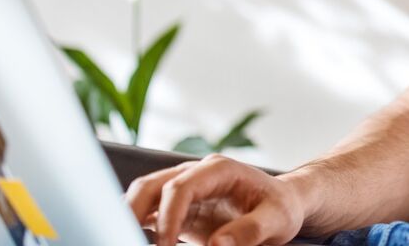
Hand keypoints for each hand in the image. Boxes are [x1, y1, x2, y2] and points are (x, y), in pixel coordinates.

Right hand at [126, 154, 305, 245]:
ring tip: (125, 240)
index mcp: (219, 170)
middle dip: (133, 211)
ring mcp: (185, 190)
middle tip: (127, 240)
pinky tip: (134, 240)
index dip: (168, 217)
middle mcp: (196, 175)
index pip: (180, 187)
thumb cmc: (281, 208)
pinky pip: (150, 213)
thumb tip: (217, 245)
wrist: (283, 205)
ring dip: (130, 216)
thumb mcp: (277, 219)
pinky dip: (138, 225)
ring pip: (144, 196)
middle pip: (151, 186)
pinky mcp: (180, 209)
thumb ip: (249, 231)